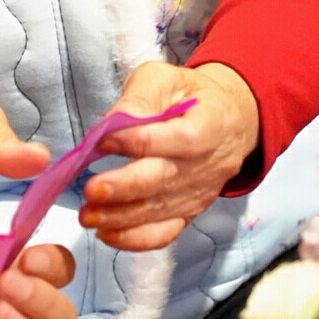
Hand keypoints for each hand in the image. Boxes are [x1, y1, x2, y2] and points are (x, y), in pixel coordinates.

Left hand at [79, 60, 260, 251]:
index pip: (179, 138)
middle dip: (126, 188)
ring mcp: (199, 192)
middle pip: (167, 180)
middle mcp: (209, 164)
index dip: (142, 141)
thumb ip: (139, 98)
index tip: (104, 141)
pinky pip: (166, 232)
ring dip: (122, 217)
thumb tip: (110, 124)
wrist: (230, 121)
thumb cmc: (190, 96)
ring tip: (88, 215)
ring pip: (161, 210)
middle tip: (91, 190)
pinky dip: (136, 239)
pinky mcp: (189, 211)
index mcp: (211, 124)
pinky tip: (106, 234)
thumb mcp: (165, 79)